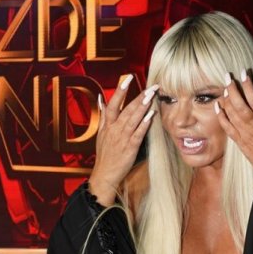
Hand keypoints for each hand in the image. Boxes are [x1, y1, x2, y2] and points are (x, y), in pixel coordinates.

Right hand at [88, 75, 157, 206]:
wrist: (104, 175)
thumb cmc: (104, 155)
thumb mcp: (100, 134)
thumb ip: (103, 116)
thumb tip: (101, 99)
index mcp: (107, 125)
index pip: (113, 104)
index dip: (120, 91)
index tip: (128, 78)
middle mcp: (114, 130)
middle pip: (126, 109)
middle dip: (139, 96)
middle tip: (151, 86)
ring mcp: (121, 138)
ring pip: (132, 119)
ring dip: (142, 106)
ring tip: (152, 95)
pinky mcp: (129, 148)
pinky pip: (138, 133)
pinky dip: (144, 123)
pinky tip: (151, 115)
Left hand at [215, 71, 252, 183]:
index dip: (248, 85)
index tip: (243, 73)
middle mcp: (252, 124)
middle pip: (239, 104)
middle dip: (232, 88)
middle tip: (227, 76)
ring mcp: (243, 132)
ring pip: (231, 113)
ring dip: (226, 99)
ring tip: (224, 86)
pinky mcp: (236, 139)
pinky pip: (225, 125)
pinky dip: (220, 114)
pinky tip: (217, 104)